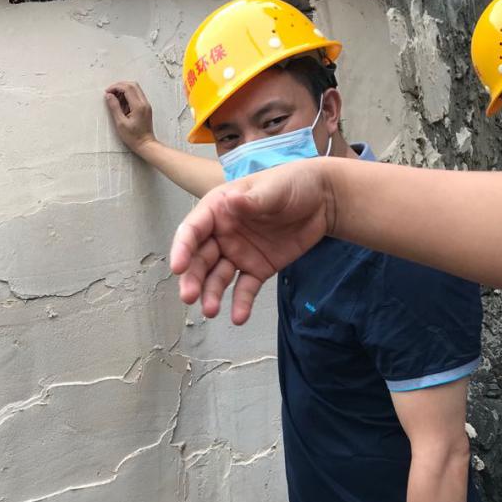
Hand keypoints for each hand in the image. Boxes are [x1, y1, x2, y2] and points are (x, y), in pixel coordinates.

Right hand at [104, 81, 157, 153]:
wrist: (145, 144)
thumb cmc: (134, 137)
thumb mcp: (120, 123)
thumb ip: (114, 107)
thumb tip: (109, 96)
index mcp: (138, 106)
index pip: (127, 88)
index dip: (116, 87)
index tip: (107, 92)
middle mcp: (144, 103)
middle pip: (132, 85)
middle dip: (120, 86)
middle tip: (110, 93)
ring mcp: (146, 104)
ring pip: (135, 89)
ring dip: (124, 90)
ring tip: (115, 99)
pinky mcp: (145, 107)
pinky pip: (137, 95)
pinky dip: (128, 95)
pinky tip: (122, 104)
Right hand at [169, 157, 336, 323]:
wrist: (323, 200)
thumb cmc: (292, 183)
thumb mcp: (273, 187)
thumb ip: (252, 199)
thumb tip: (231, 202)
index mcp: (218, 210)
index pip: (193, 230)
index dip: (183, 248)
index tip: (178, 266)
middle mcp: (222, 234)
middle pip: (200, 259)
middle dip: (193, 278)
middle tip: (189, 296)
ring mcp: (239, 253)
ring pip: (217, 277)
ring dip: (211, 294)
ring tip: (211, 311)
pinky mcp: (257, 269)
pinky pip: (245, 289)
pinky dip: (241, 303)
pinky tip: (239, 317)